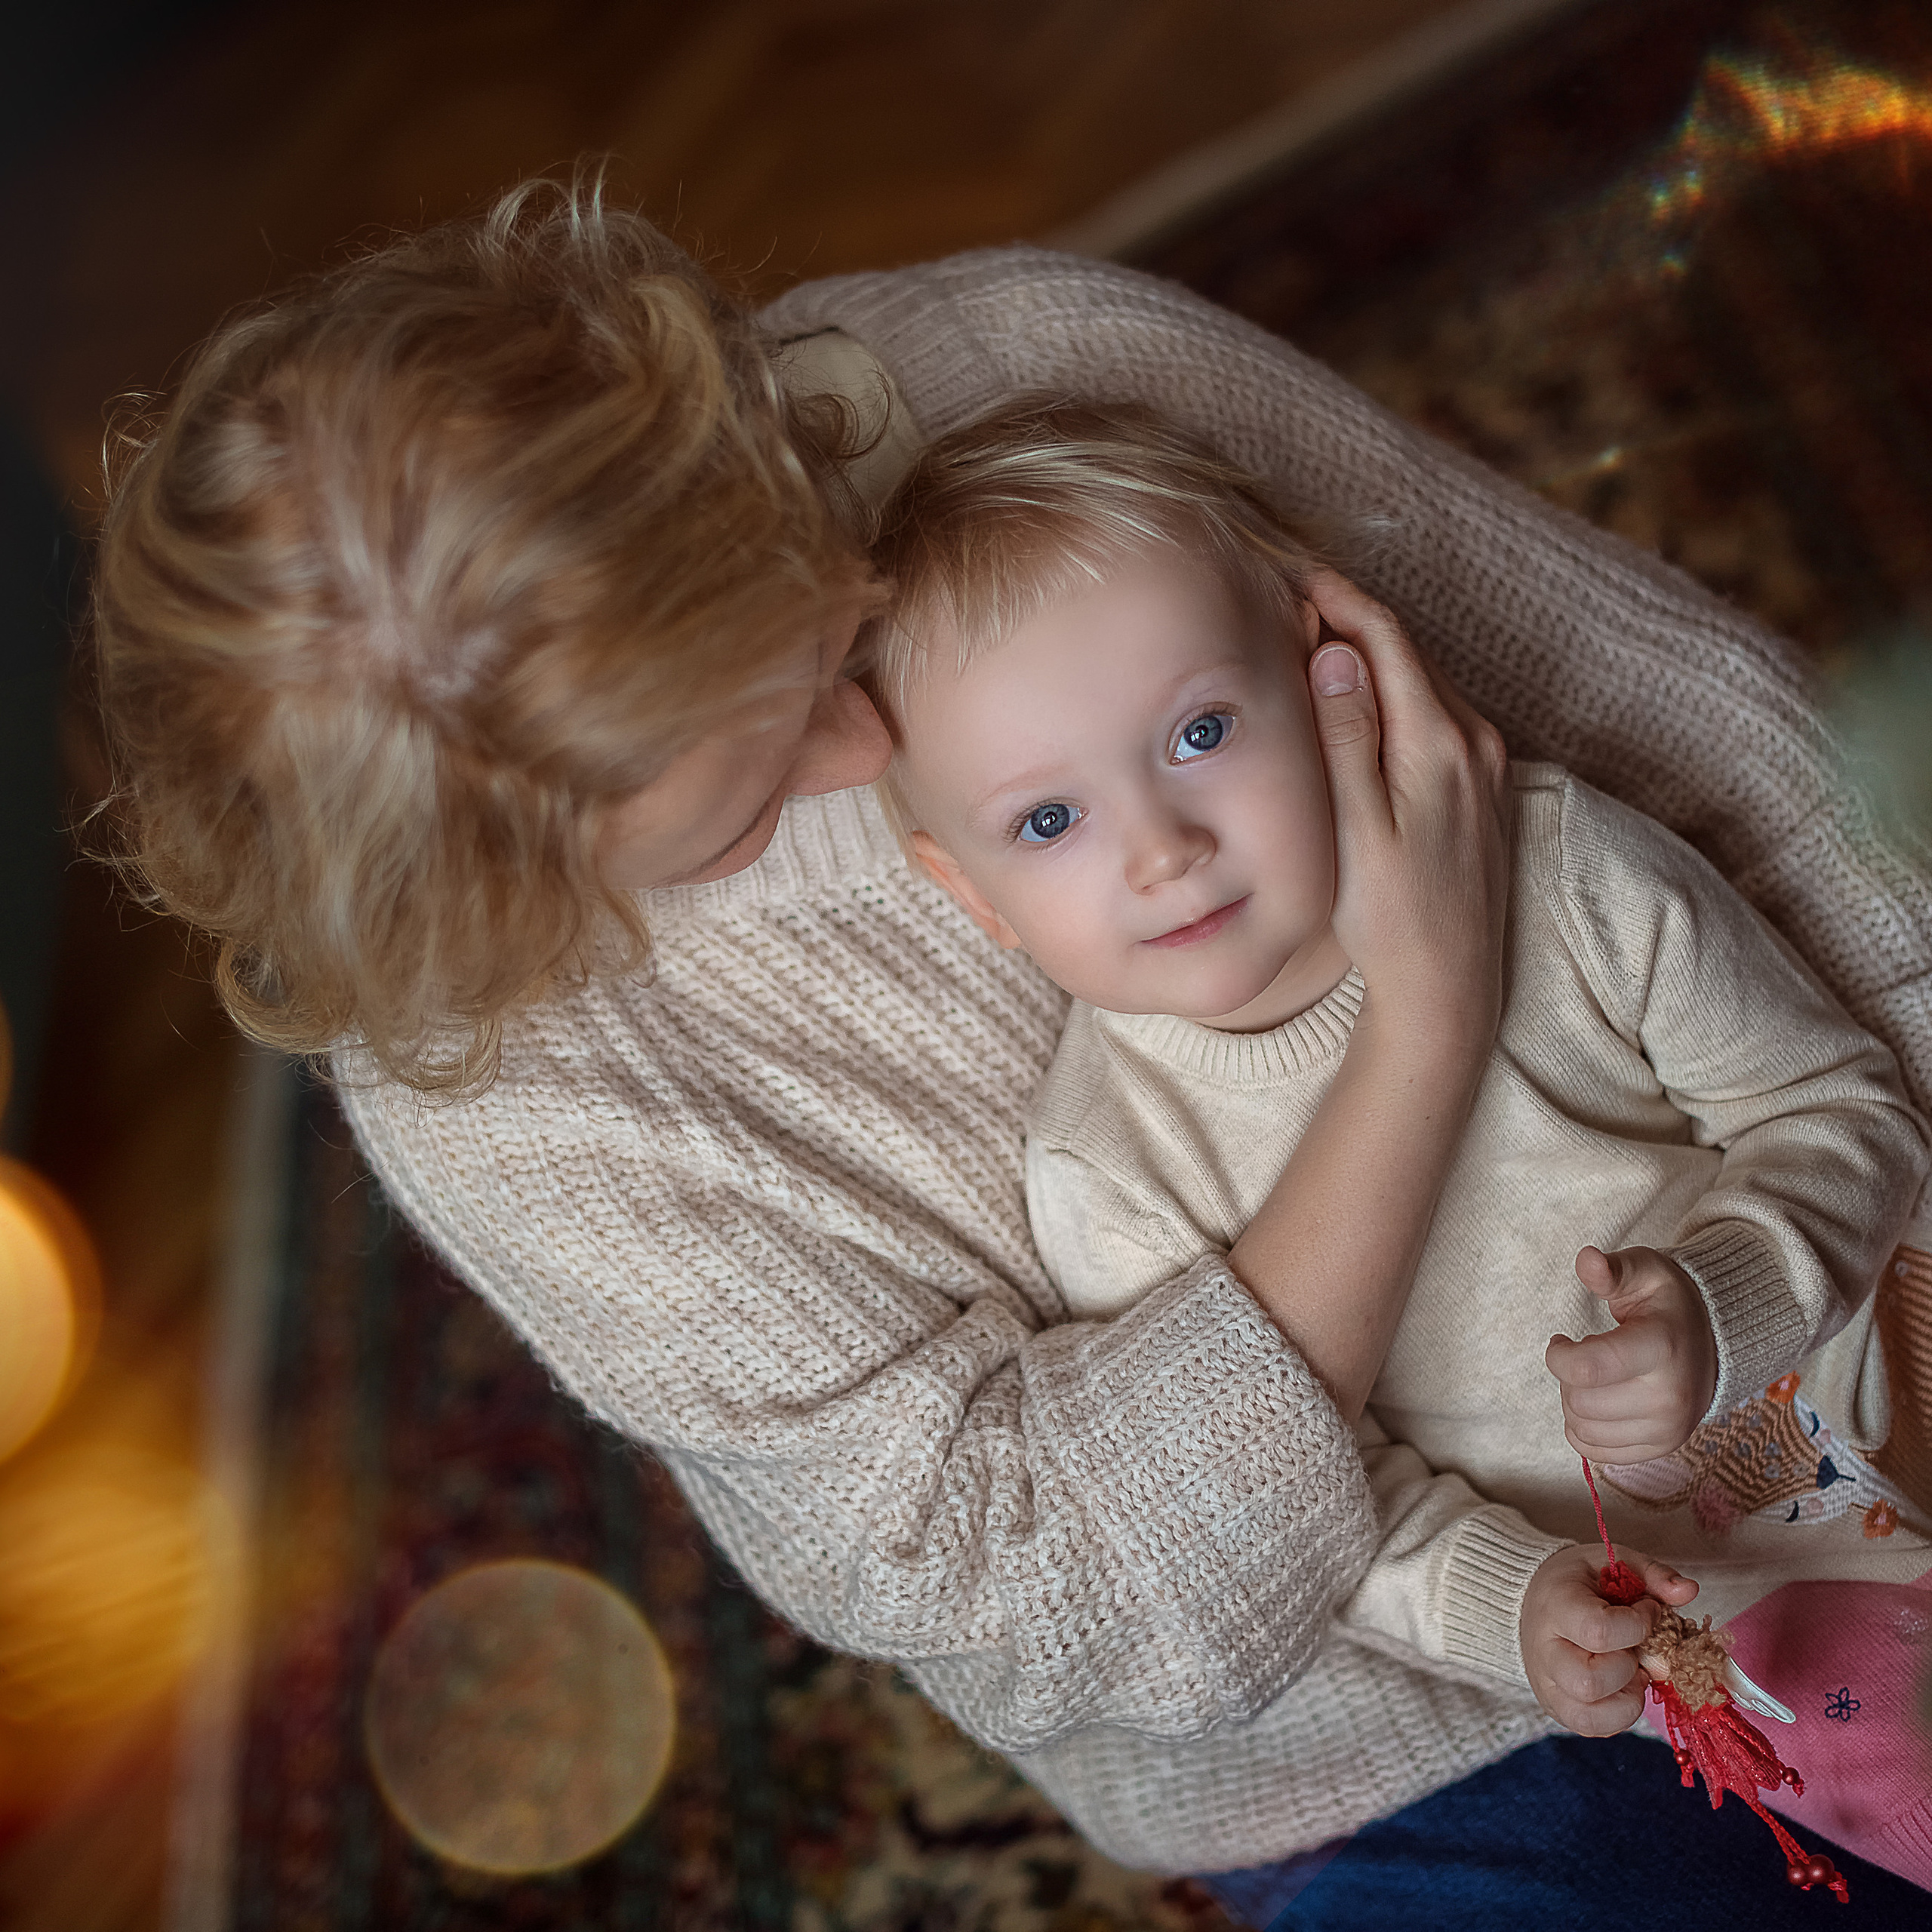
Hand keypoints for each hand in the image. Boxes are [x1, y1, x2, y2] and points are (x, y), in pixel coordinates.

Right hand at [1303, 570, 1510, 1041]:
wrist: (1448, 986)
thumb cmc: (1390, 918)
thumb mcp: (1356, 829)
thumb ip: (1348, 739)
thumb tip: (1335, 657)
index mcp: (1439, 744)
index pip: (1386, 639)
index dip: (1338, 598)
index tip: (1293, 575)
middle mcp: (1474, 741)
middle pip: (1406, 651)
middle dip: (1350, 617)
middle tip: (1291, 596)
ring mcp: (1484, 764)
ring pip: (1421, 681)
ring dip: (1371, 654)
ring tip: (1313, 637)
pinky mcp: (1482, 787)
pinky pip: (1434, 713)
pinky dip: (1394, 692)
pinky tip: (1357, 702)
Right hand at [1520, 1543, 1698, 1733]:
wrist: (1533, 1599)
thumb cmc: (1579, 1582)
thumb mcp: (1613, 1563)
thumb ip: (1653, 1574)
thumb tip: (1688, 1590)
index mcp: (1555, 1605)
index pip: (1599, 1630)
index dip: (1639, 1626)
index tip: (1649, 1611)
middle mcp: (1544, 1650)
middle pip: (1591, 1681)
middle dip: (1630, 1669)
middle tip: (1636, 1649)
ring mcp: (1546, 1684)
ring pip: (1590, 1715)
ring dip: (1627, 1698)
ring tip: (1632, 1673)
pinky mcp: (1554, 1705)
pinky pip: (1591, 1727)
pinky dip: (1618, 1714)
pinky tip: (1623, 1687)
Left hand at [1546, 1246, 1718, 1463]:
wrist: (1710, 1344)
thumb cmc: (1666, 1304)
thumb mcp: (1644, 1273)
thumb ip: (1612, 1269)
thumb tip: (1587, 1259)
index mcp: (1661, 1349)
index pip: (1587, 1368)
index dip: (1558, 1355)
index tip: (1562, 1340)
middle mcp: (1669, 1397)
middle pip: (1579, 1401)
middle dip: (1566, 1376)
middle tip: (1583, 1356)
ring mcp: (1668, 1429)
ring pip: (1582, 1429)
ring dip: (1573, 1402)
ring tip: (1595, 1378)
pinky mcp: (1661, 1448)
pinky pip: (1595, 1451)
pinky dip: (1583, 1428)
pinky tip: (1599, 1401)